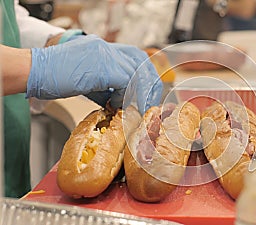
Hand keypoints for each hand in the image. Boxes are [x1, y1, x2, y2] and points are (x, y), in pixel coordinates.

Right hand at [27, 34, 162, 113]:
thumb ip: (106, 87)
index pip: (133, 56)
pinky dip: (128, 95)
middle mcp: (106, 47)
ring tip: (134, 107)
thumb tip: (122, 101)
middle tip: (147, 101)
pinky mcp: (103, 66)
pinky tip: (119, 105)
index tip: (144, 92)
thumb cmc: (53, 78)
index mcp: (102, 48)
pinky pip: (127, 81)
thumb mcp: (86, 80)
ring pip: (136, 71)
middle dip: (148, 82)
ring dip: (139, 91)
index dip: (143, 74)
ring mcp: (105, 54)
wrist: (33, 71)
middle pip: (140, 60)